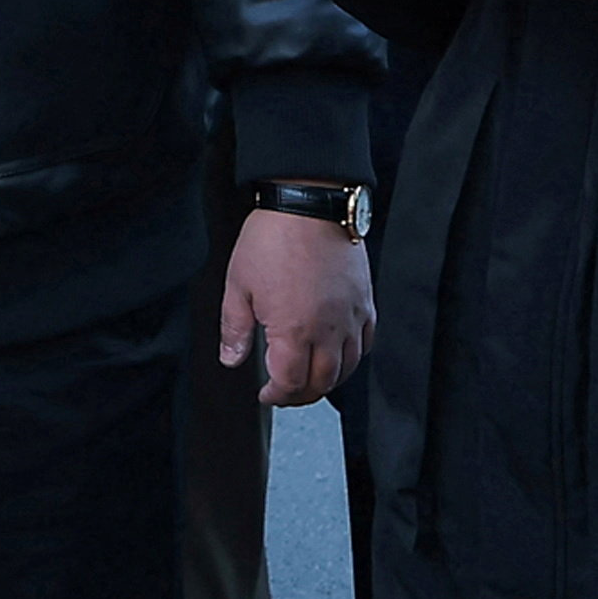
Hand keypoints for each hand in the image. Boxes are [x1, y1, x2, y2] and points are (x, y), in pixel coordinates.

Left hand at [220, 211, 372, 403]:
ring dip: (328, 380)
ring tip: (311, 377)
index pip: (290, 383)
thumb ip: (234, 328)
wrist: (309, 202)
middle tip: (286, 391)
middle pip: (322, 382)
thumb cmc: (273, 237)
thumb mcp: (238, 284)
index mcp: (293, 330)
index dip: (276, 396)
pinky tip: (339, 353)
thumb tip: (231, 358)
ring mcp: (351, 316)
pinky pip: (366, 342)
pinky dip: (353, 356)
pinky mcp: (365, 301)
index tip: (266, 394)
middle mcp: (328, 329)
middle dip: (301, 394)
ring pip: (348, 368)